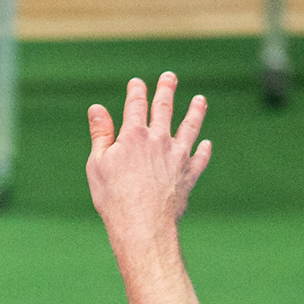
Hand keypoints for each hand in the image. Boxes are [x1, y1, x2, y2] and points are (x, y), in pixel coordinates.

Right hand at [85, 73, 210, 251]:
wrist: (144, 226)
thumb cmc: (114, 198)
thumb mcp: (98, 165)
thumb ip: (100, 134)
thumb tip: (97, 108)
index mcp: (134, 135)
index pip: (136, 105)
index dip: (136, 91)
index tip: (137, 82)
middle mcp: (159, 140)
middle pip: (164, 108)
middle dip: (166, 90)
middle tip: (170, 77)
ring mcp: (177, 156)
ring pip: (190, 127)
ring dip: (195, 112)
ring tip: (200, 100)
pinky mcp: (189, 175)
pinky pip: (199, 158)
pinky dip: (203, 150)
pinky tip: (206, 144)